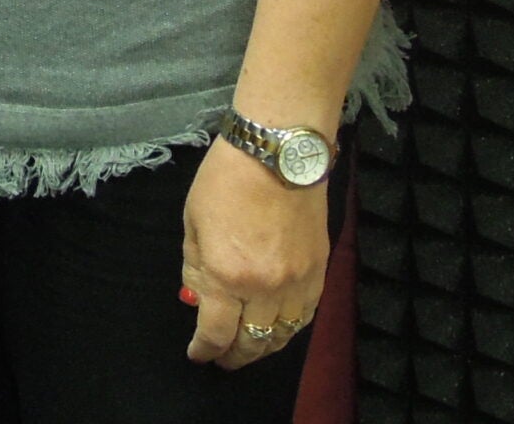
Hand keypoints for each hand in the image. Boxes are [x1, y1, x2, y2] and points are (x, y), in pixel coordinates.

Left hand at [181, 136, 331, 369]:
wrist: (278, 154)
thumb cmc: (225, 181)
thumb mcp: (193, 223)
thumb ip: (196, 269)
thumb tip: (198, 301)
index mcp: (228, 276)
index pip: (216, 333)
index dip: (205, 350)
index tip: (197, 355)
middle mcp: (266, 289)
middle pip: (253, 342)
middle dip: (234, 356)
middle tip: (222, 358)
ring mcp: (298, 283)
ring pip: (284, 335)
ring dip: (264, 347)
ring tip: (249, 347)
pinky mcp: (320, 272)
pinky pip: (305, 316)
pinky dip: (290, 328)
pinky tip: (278, 327)